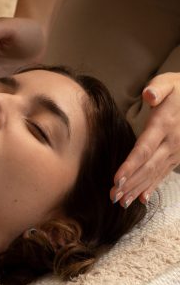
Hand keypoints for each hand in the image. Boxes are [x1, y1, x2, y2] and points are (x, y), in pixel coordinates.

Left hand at [110, 72, 179, 207]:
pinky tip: (142, 198)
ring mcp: (175, 151)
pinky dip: (152, 187)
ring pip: (154, 174)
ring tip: (121, 202)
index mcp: (164, 125)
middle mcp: (171, 142)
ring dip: (137, 189)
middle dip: (129, 183)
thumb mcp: (168, 82)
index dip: (130, 166)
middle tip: (112, 196)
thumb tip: (149, 95)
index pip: (144, 149)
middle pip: (147, 167)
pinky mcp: (177, 156)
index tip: (116, 179)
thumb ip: (158, 89)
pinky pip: (163, 174)